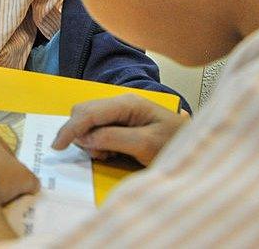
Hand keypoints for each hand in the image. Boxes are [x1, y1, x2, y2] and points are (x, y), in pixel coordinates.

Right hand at [52, 94, 188, 165]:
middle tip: (97, 155)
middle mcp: (120, 103)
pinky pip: (97, 128)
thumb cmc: (176, 144)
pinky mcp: (121, 122)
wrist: (200, 148)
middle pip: (83, 112)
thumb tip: (85, 138)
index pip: (89, 112)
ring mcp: (120, 111)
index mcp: (127, 103)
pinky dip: (97, 141)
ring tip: (108, 155)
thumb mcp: (146, 145)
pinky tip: (111, 151)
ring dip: (90, 139)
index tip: (57, 147)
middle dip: (80, 134)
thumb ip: (113, 138)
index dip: (70, 129)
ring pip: (88, 121)